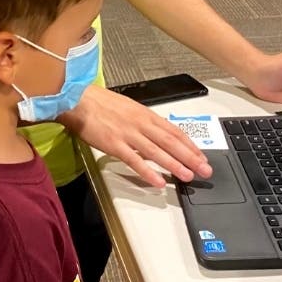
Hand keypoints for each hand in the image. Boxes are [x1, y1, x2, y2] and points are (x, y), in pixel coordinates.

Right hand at [60, 84, 213, 188]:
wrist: (78, 100)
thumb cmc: (100, 103)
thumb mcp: (129, 108)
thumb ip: (144, 122)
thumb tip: (159, 136)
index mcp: (145, 114)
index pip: (174, 131)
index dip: (190, 145)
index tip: (201, 156)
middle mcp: (141, 124)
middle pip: (171, 142)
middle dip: (190, 157)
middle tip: (204, 169)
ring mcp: (128, 134)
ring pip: (157, 152)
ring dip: (174, 165)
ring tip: (188, 176)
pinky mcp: (114, 145)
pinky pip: (134, 161)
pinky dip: (148, 172)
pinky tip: (158, 181)